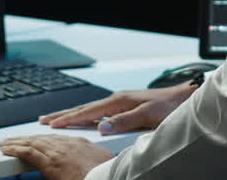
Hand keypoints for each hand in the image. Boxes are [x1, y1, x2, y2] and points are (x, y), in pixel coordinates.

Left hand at [0, 135, 113, 179]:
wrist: (108, 178)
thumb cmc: (106, 175)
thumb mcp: (101, 164)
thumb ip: (90, 161)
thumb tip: (88, 165)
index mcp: (80, 144)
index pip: (55, 138)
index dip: (42, 138)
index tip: (34, 139)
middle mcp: (67, 144)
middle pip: (41, 138)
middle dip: (26, 138)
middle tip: (13, 139)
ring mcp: (58, 152)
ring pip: (32, 142)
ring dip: (16, 142)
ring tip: (5, 143)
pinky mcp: (50, 162)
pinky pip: (28, 152)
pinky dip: (15, 149)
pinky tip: (6, 149)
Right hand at [38, 85, 194, 134]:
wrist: (183, 99)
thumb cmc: (169, 107)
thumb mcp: (148, 115)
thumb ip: (124, 121)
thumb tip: (101, 127)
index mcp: (119, 101)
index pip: (87, 112)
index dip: (68, 119)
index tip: (52, 125)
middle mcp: (117, 99)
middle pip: (84, 109)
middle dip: (63, 115)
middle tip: (43, 120)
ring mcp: (120, 102)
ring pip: (89, 110)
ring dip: (72, 114)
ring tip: (56, 119)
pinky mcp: (125, 106)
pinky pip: (98, 112)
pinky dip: (85, 116)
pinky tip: (83, 119)